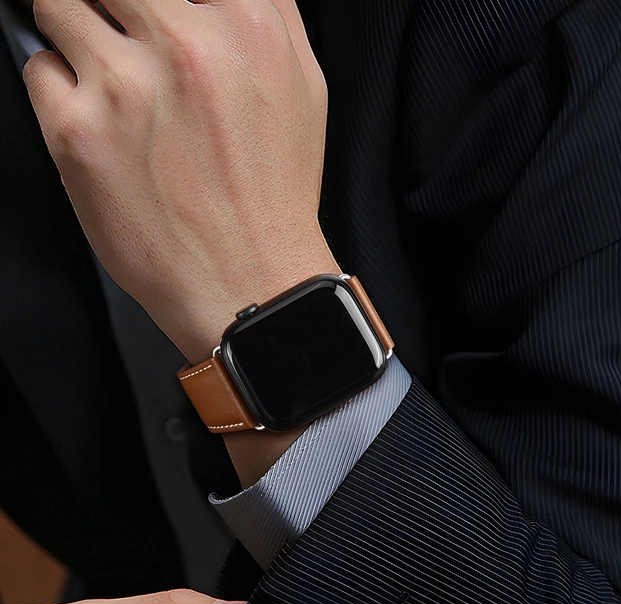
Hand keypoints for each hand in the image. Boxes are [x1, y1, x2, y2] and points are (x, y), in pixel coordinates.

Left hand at [23, 0, 339, 363]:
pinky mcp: (76, 130)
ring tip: (108, 76)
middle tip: (122, 33)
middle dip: (115, 6)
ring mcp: (125, 85)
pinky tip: (98, 119)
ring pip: (57, 4)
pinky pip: (37, 67)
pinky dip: (59, 84)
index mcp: (248, 24)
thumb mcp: (304, 90)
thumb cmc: (275, 197)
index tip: (144, 12)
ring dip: (77, 31)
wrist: (247, 279)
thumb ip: (267, 16)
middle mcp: (184, 44)